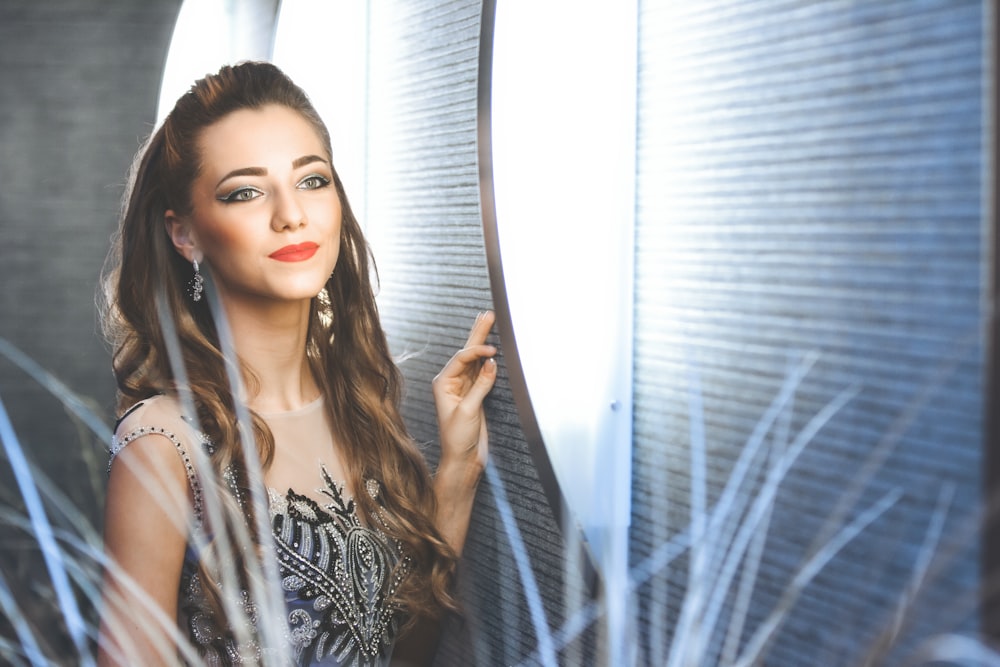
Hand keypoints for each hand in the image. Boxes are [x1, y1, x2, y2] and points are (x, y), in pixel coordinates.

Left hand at [432, 311, 497, 473]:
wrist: (463, 460)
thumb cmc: (457, 440)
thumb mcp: (468, 411)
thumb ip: (481, 386)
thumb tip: (491, 363)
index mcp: (443, 384)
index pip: (462, 359)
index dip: (477, 352)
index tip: (493, 351)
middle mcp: (452, 383)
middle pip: (467, 353)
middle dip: (478, 334)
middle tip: (487, 314)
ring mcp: (465, 388)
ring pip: (476, 360)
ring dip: (483, 342)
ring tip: (489, 322)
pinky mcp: (476, 396)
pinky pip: (483, 372)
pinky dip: (489, 360)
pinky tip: (492, 349)